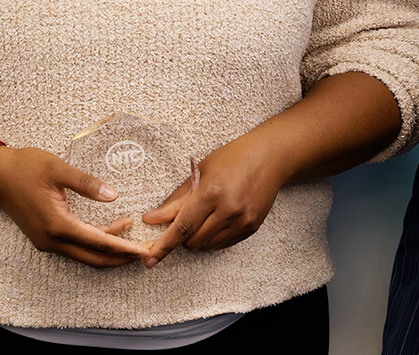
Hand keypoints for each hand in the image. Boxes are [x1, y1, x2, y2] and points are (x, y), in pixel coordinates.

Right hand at [0, 146, 151, 267]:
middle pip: (94, 258)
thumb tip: (113, 196)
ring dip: (107, 251)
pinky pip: (74, 249)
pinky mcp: (43, 238)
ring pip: (84, 256)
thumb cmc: (25, 167)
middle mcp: (52, 240)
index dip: (124, 246)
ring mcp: (46, 242)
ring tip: (130, 239)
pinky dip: (93, 245)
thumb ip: (86, 184)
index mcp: (57, 225)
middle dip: (120, 256)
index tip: (144, 249)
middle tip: (144, 251)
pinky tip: (106, 232)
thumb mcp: (57, 169)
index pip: (99, 242)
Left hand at [141, 136, 289, 267]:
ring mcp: (242, 222)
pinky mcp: (251, 229)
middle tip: (185, 218)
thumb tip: (151, 219)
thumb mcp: (200, 172)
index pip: (182, 227)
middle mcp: (228, 210)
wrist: (269, 158)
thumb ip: (176, 200)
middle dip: (182, 236)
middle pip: (193, 241)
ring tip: (204, 214)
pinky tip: (217, 218)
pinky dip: (213, 237)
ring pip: (207, 245)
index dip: (164, 245)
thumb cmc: (231, 159)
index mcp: (211, 193)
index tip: (149, 259)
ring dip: (197, 237)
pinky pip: (223, 244)